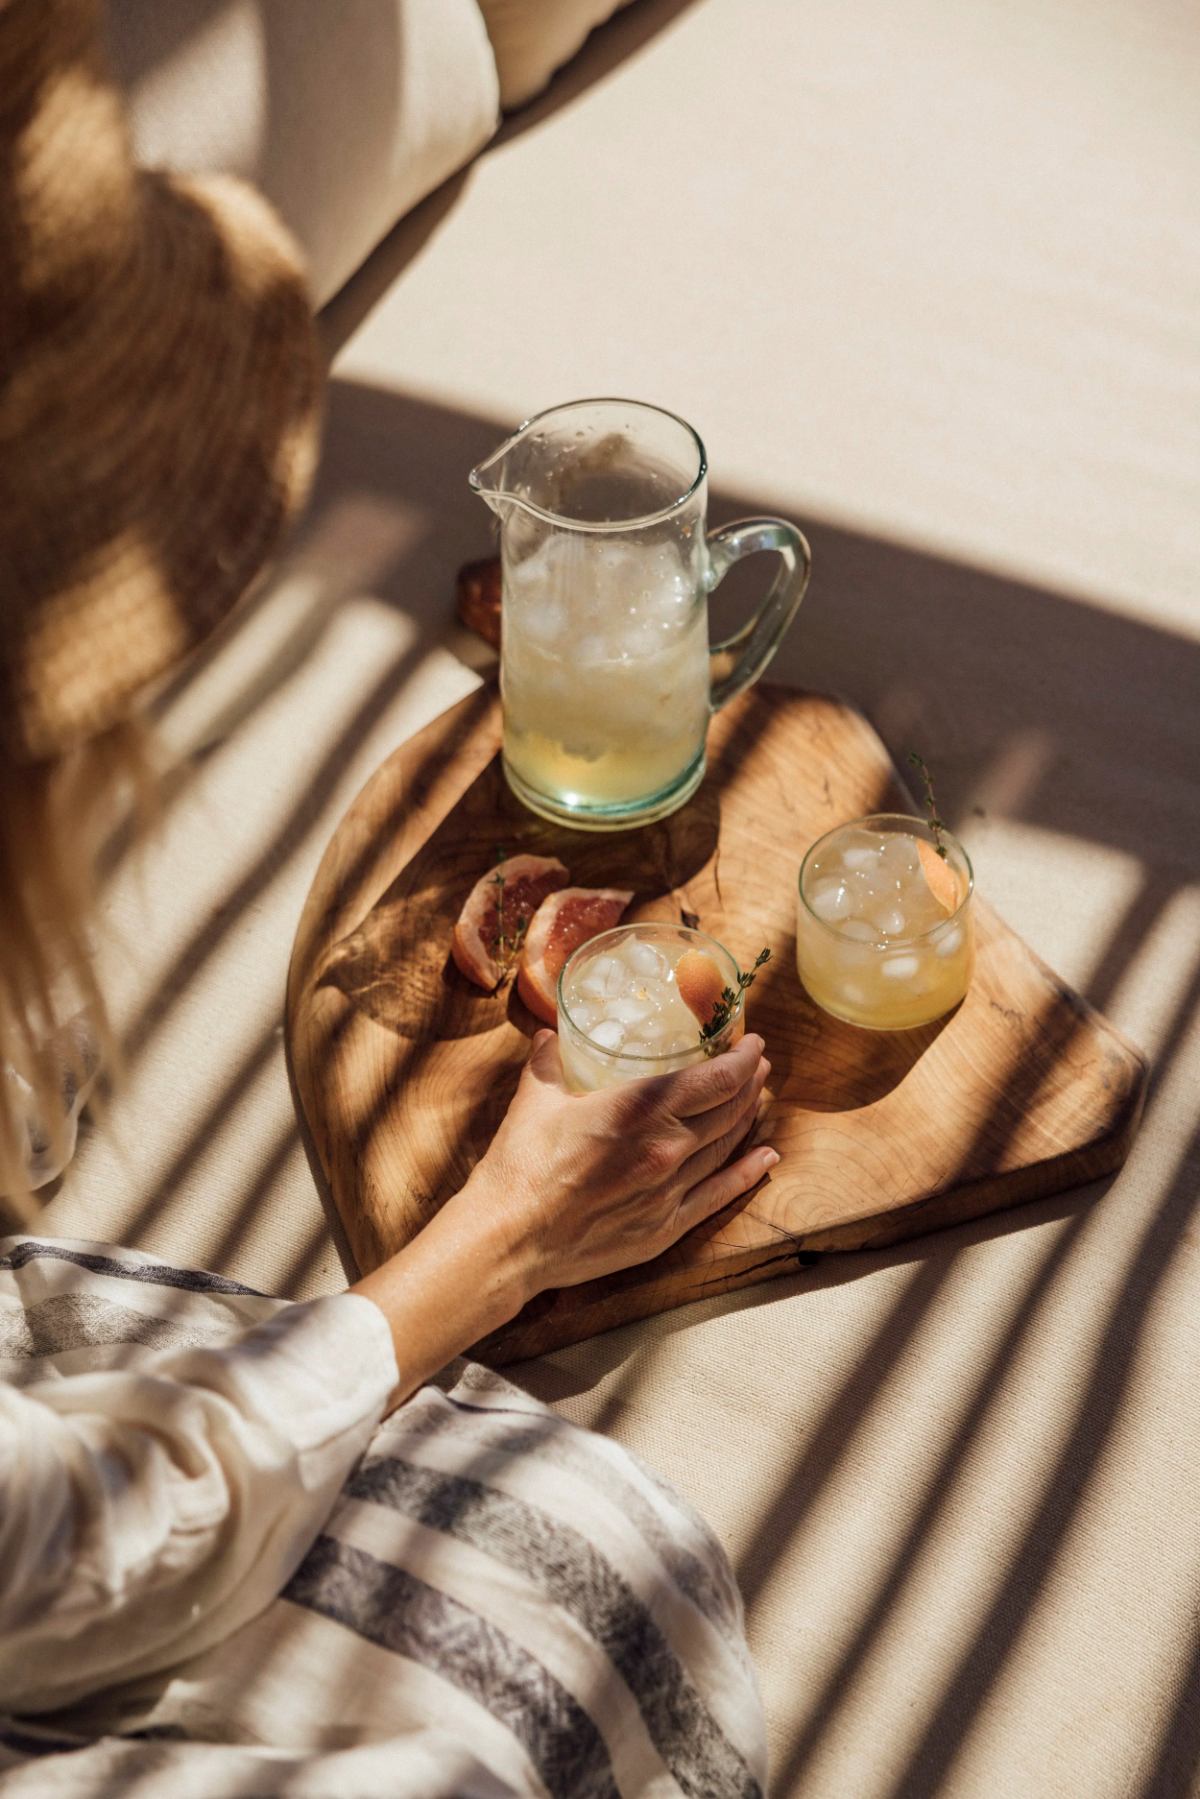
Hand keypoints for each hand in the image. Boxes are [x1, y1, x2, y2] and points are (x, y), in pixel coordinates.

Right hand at [461, 1029, 775, 1295]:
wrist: (510, 1236)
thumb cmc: (521, 1165)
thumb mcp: (535, 1098)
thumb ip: (549, 1061)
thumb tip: (553, 1034)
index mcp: (642, 1110)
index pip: (717, 1078)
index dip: (743, 1058)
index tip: (752, 1042)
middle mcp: (668, 1149)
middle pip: (730, 1110)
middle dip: (749, 1083)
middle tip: (757, 1066)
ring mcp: (671, 1192)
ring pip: (727, 1148)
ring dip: (747, 1118)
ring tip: (756, 1098)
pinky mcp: (665, 1228)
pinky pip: (719, 1195)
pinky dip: (747, 1172)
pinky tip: (765, 1157)